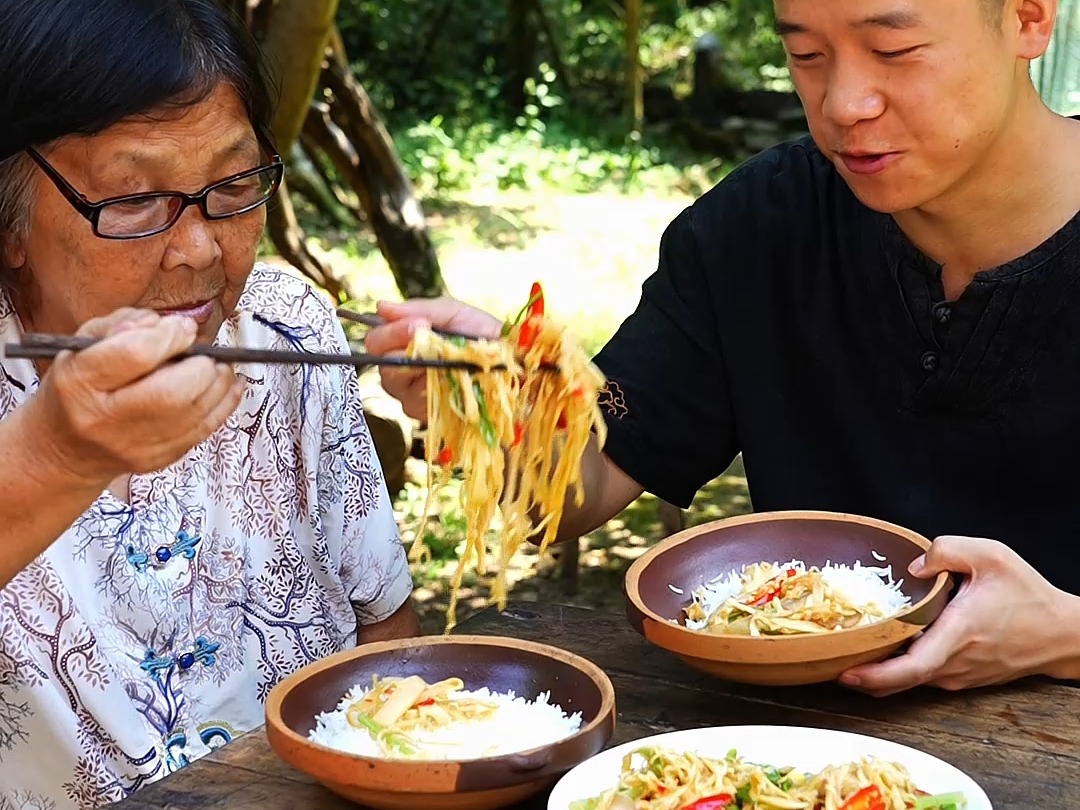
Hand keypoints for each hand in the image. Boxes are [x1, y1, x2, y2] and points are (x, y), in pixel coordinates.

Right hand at [26, 308, 244, 485]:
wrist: (66, 449)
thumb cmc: (78, 389)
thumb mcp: (82, 346)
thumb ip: (121, 326)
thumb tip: (163, 323)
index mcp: (80, 382)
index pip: (135, 354)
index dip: (169, 336)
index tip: (182, 328)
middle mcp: (106, 418)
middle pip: (172, 392)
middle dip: (200, 365)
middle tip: (203, 353)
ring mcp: (135, 445)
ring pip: (194, 413)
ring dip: (219, 383)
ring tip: (217, 366)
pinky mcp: (159, 459)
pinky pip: (204, 430)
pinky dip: (224, 403)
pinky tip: (230, 384)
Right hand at [364, 298, 501, 419]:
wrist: (509, 362)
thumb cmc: (479, 333)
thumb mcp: (452, 313)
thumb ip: (418, 309)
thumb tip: (381, 307)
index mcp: (402, 341)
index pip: (376, 339)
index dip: (391, 331)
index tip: (418, 324)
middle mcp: (399, 368)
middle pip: (380, 361)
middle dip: (401, 345)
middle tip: (428, 337)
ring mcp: (408, 393)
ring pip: (394, 381)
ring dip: (421, 366)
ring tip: (446, 359)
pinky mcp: (421, 412)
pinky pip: (414, 401)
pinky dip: (433, 387)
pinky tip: (451, 380)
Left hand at [839, 535, 1074, 695]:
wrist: (1064, 634)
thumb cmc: (1029, 594)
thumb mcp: (991, 555)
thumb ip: (946, 550)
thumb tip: (913, 567)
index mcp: (958, 634)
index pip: (911, 667)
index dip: (874, 676)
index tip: (844, 672)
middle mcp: (954, 664)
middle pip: (899, 680)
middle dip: (862, 673)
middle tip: (828, 657)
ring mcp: (958, 676)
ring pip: (908, 679)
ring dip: (878, 669)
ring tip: (848, 648)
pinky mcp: (961, 678)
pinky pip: (922, 676)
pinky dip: (898, 667)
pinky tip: (882, 646)